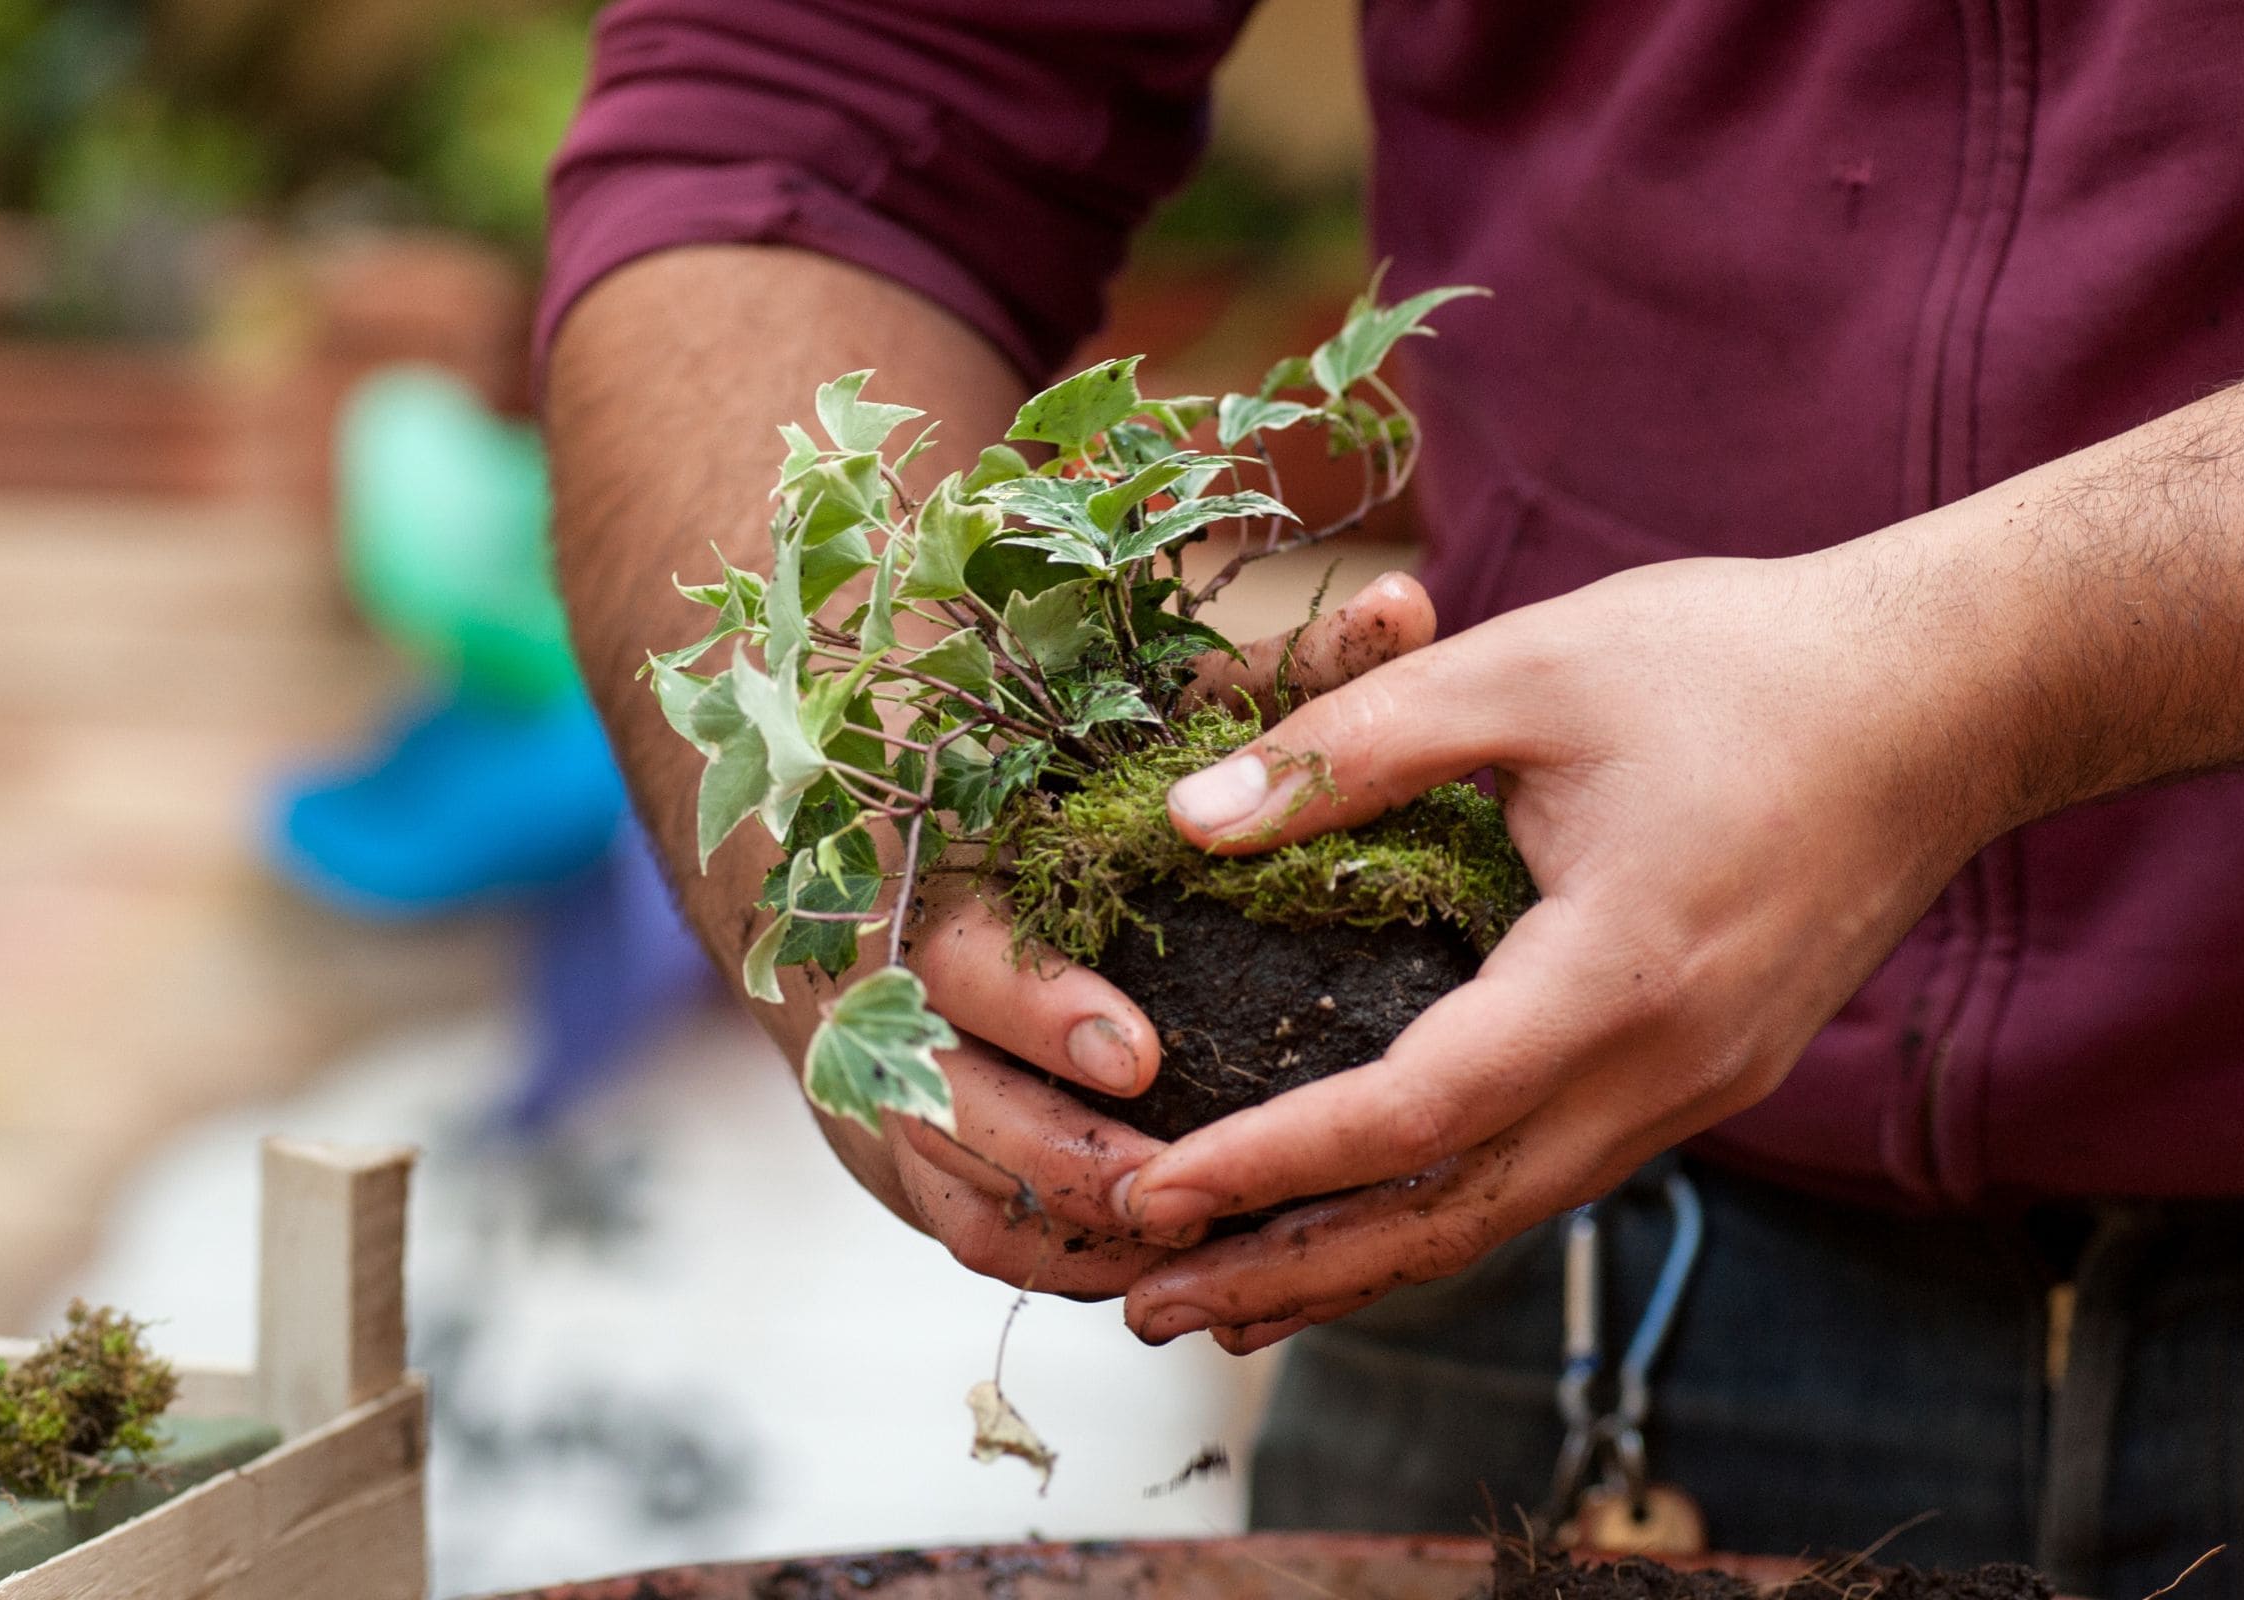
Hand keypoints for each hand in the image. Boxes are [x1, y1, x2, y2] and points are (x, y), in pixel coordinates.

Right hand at [828, 573, 1444, 1296]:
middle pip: (940, 1093)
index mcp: (921, 864)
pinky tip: (1144, 1266)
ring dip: (1061, 1223)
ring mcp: (875, 1069)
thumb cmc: (1032, 746)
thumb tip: (1405, 603)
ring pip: (950, 1177)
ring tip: (1182, 1240)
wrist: (838, 809)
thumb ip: (1267, 674)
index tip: (1141, 1056)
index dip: (1039, 1013)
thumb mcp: (1132, 700)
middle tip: (1173, 1191)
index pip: (953, 953)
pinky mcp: (892, 1135)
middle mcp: (876, 977)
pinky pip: (960, 1221)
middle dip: (1055, 1153)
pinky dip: (1046, 1255)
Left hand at [1108, 550, 2012, 1349]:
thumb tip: (1190, 822)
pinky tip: (1368, 1224)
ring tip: (1225, 1301)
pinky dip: (1442, 1213)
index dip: (1272, 1165)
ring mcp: (1699, 1091)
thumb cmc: (1742, 661)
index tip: (1150, 1197)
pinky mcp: (1709, 1078)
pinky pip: (1552, 1176)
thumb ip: (1352, 746)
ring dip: (1361, 1264)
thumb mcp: (1527, 667)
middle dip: (1290, 1270)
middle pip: (1451, 1217)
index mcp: (1616, 974)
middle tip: (1145, 1310)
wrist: (1951, 697)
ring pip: (1503, 1215)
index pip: (1413, 1114)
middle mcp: (1665, 1071)